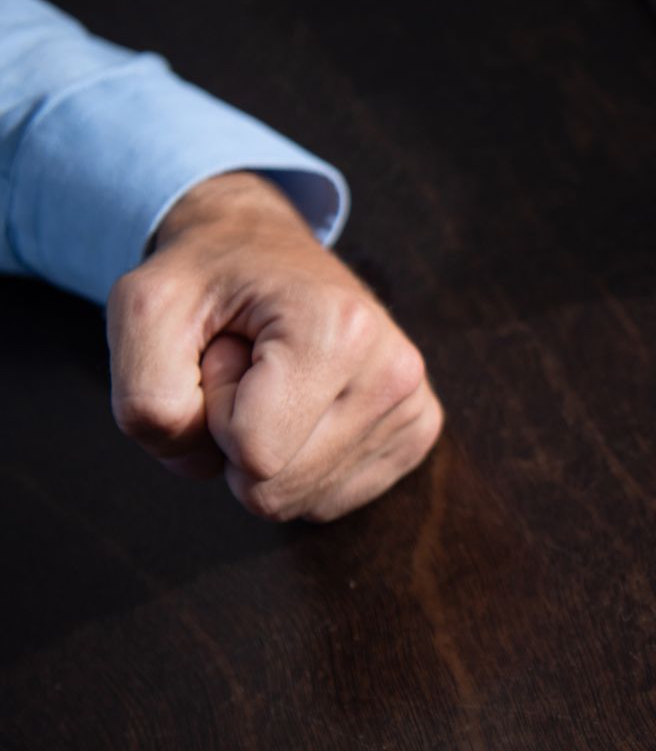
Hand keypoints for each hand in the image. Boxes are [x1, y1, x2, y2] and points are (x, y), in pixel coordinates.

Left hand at [107, 172, 442, 521]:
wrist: (265, 250)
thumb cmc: (205, 278)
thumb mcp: (141, 310)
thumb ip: (146, 397)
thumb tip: (205, 466)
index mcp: (340, 331)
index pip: (253, 454)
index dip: (211, 416)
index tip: (225, 354)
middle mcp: (394, 371)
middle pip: (276, 489)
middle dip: (234, 440)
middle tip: (245, 369)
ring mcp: (415, 405)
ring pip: (300, 500)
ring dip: (264, 451)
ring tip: (271, 382)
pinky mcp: (418, 431)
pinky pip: (329, 500)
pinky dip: (298, 465)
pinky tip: (302, 405)